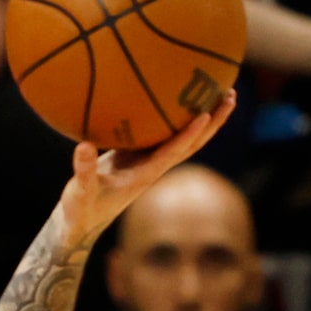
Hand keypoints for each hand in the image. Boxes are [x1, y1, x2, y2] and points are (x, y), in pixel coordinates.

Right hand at [58, 94, 236, 244]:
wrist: (82, 221)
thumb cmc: (82, 209)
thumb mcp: (80, 192)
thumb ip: (83, 170)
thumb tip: (83, 145)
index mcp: (144, 175)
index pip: (173, 152)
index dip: (189, 135)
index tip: (205, 114)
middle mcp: (153, 166)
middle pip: (192, 142)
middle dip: (213, 120)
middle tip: (230, 94)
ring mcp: (147, 160)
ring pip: (183, 137)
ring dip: (205, 116)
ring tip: (220, 90)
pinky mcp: (137, 155)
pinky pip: (163, 133)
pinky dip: (175, 116)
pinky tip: (176, 96)